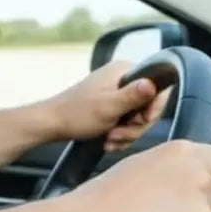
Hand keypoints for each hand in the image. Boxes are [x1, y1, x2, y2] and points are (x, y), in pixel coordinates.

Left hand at [44, 60, 171, 149]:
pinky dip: (119, 135)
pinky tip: (108, 141)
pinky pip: (127, 124)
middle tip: (118, 134)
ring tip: (110, 139)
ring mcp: (117, 93)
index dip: (154, 107)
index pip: (158, 86)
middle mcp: (122, 78)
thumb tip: (153, 83)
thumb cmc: (76, 113)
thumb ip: (133, 96)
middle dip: (135, 126)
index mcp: (124, 70)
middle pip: (149, 106)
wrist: (52, 124)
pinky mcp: (112, 107)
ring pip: (138, 119)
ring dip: (126, 134)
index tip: (142, 120)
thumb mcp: (109, 106)